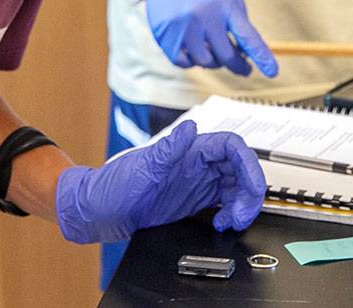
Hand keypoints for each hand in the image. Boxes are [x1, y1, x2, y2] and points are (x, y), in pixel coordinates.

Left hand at [55, 120, 265, 243]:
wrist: (99, 211)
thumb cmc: (115, 185)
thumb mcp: (143, 167)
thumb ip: (169, 148)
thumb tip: (190, 128)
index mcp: (189, 150)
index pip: (231, 147)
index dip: (248, 163)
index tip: (253, 185)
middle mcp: (197, 163)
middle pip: (239, 167)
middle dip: (250, 189)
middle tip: (243, 214)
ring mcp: (197, 182)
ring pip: (236, 185)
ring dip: (243, 203)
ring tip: (233, 222)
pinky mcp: (194, 200)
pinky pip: (224, 202)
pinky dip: (231, 213)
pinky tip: (222, 224)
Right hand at [143, 0, 277, 77]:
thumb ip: (239, 22)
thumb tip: (246, 55)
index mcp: (225, 3)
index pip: (247, 35)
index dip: (261, 55)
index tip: (273, 72)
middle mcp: (204, 15)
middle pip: (227, 56)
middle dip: (238, 65)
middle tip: (244, 68)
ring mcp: (184, 27)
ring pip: (206, 62)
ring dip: (213, 60)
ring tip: (212, 46)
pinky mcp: (166, 37)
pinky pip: (185, 63)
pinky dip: (192, 60)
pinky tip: (194, 47)